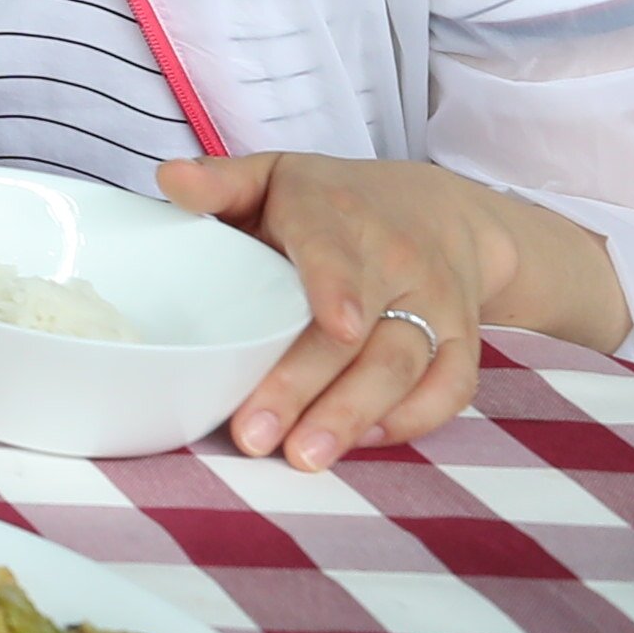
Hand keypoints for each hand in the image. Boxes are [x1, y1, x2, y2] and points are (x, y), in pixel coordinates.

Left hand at [160, 149, 499, 466]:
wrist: (440, 212)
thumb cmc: (333, 202)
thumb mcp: (275, 176)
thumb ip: (222, 183)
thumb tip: (171, 178)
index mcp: (336, 215)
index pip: (335, 251)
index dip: (337, 287)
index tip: (336, 326)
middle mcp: (395, 260)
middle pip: (357, 332)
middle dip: (308, 386)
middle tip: (258, 435)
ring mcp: (434, 303)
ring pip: (401, 365)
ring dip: (354, 415)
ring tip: (306, 456)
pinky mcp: (462, 341)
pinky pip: (449, 388)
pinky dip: (413, 420)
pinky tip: (363, 443)